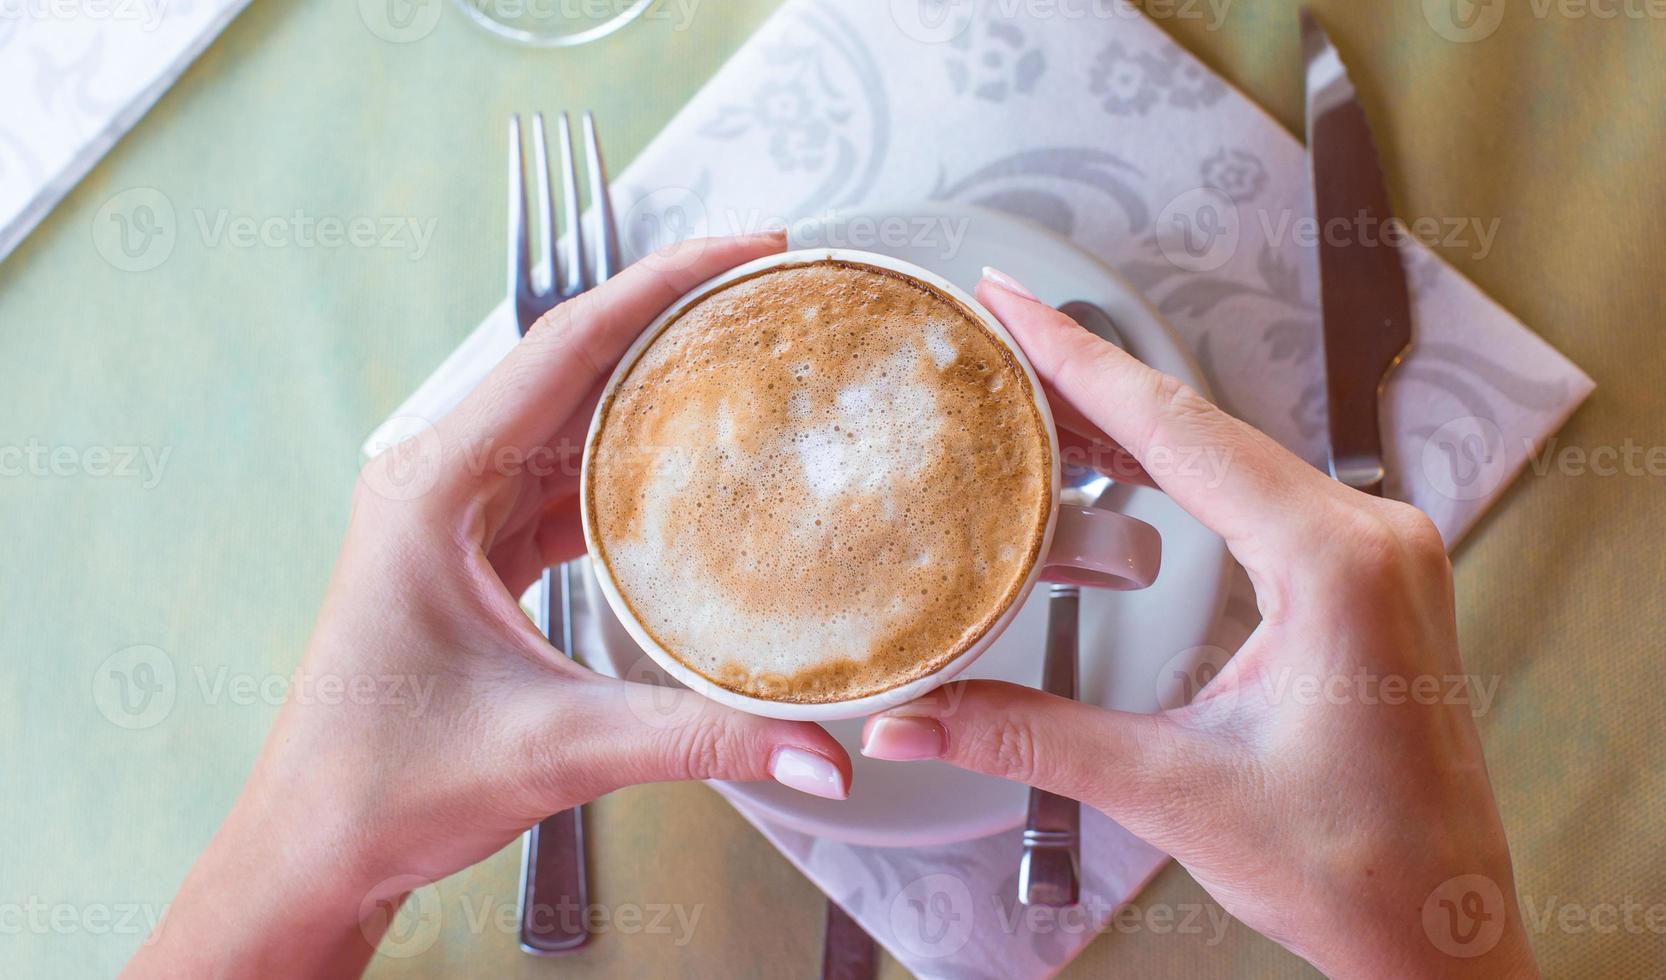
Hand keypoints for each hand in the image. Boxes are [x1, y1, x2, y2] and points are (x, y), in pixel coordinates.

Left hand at [126, 233, 850, 977]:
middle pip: (570, 366)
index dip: (661, 284)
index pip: (563, 347)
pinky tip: (691, 467)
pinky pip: (562, 479)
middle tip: (768, 296)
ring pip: (566, 419)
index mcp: (434, 485)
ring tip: (746, 362)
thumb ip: (698, 739)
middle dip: (671, 321)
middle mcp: (438, 478)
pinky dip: (627, 461)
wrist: (317, 847)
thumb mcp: (556, 747)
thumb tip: (820, 750)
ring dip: (652, 390)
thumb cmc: (385, 783)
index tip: (744, 250)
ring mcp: (454, 512)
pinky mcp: (474, 551)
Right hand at [860, 269, 1538, 977]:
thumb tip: (912, 717)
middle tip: (998, 330)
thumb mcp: (1174, 790)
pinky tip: (1119, 462)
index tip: (1010, 300)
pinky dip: (1181, 470)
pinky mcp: (1364, 576)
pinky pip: (1256, 494)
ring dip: (1132, 424)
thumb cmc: (1354, 867)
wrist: (1440, 929)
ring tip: (1036, 388)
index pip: (1178, 429)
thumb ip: (1030, 737)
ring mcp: (1375, 551)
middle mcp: (1369, 535)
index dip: (1078, 358)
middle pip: (1200, 426)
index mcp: (1335, 561)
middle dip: (1091, 376)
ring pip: (1230, 454)